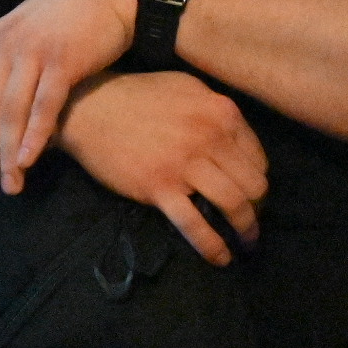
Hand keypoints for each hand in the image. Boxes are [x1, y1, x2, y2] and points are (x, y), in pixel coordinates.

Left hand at [0, 0, 141, 195]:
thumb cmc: (70, 16)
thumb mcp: (25, 31)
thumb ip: (5, 61)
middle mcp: (5, 46)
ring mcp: (33, 52)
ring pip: (8, 114)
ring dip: (6, 155)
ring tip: (9, 186)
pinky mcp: (64, 60)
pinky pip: (42, 105)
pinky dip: (33, 136)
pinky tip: (27, 162)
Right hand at [54, 71, 265, 267]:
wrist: (89, 108)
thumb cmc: (137, 96)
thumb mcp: (187, 88)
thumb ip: (216, 112)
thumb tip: (237, 142)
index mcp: (221, 111)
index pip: (258, 157)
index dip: (258, 180)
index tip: (251, 194)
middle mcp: (210, 136)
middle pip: (253, 184)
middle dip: (258, 207)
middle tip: (251, 219)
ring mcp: (184, 163)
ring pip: (233, 204)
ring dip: (246, 228)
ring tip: (247, 241)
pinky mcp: (159, 186)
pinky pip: (194, 224)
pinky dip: (212, 246)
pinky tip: (221, 259)